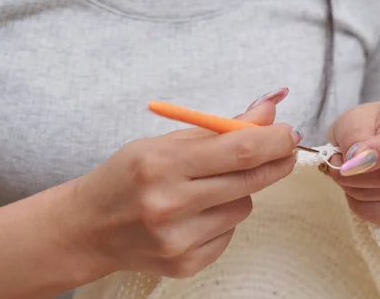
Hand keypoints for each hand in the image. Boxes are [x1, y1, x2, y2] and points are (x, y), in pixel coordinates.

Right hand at [64, 101, 299, 278]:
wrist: (89, 228)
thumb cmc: (125, 177)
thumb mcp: (162, 143)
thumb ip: (216, 130)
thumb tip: (266, 114)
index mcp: (161, 165)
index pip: (238, 150)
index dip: (273, 140)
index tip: (290, 132)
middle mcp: (169, 205)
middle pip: (249, 180)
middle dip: (276, 162)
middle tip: (284, 150)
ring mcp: (178, 240)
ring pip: (244, 208)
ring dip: (240, 192)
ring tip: (209, 188)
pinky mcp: (185, 264)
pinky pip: (230, 234)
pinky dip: (223, 219)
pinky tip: (197, 215)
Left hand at [328, 93, 379, 229]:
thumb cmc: (371, 127)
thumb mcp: (354, 119)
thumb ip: (354, 134)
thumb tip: (356, 161)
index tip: (351, 162)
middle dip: (357, 175)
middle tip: (336, 169)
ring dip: (357, 190)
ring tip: (347, 178)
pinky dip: (367, 209)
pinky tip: (357, 196)